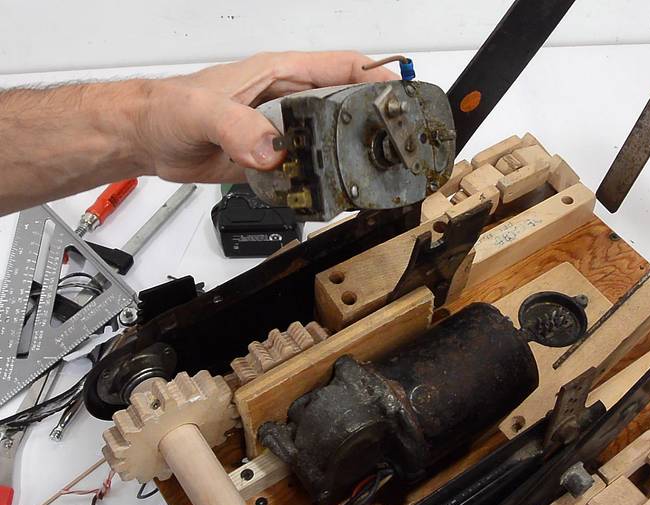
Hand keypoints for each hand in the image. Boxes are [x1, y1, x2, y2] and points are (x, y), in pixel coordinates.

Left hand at [135, 51, 397, 182]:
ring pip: (328, 143)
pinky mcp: (272, 159)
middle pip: (345, 107)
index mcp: (280, 73)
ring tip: (366, 177)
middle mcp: (287, 100)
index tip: (404, 96)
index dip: (379, 76)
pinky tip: (324, 194)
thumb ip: (237, 126)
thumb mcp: (201, 110)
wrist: (146, 138)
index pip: (343, 66)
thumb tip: (272, 150)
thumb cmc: (168, 108)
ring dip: (345, 160)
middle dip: (371, 124)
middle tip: (392, 147)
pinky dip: (317, 183)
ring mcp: (282, 131)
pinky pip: (306, 170)